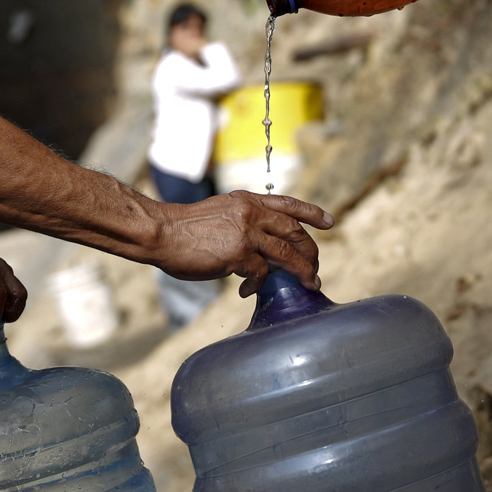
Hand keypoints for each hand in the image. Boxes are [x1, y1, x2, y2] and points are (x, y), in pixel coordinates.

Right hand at [153, 191, 332, 296]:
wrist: (162, 232)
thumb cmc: (185, 228)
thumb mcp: (222, 212)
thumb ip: (245, 223)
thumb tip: (263, 249)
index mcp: (248, 201)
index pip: (288, 204)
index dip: (312, 213)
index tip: (330, 222)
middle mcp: (252, 213)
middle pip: (295, 232)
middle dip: (311, 252)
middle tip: (315, 268)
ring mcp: (247, 233)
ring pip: (288, 255)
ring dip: (303, 272)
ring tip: (309, 283)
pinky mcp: (239, 254)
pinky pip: (261, 274)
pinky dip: (257, 285)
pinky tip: (246, 290)